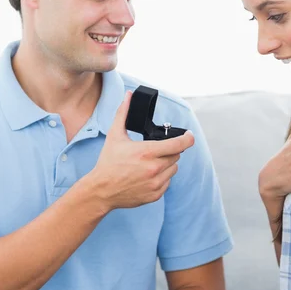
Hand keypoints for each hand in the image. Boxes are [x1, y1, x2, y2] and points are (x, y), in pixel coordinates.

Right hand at [88, 91, 194, 210]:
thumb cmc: (108, 162)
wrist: (101, 190)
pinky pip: (168, 182)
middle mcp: (154, 168)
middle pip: (176, 155)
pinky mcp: (155, 194)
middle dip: (169, 150)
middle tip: (156, 150)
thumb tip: (128, 95)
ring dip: (167, 163)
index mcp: (147, 152)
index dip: (188, 138)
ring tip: (151, 162)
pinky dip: (162, 177)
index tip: (189, 135)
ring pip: (173, 168)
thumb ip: (123, 113)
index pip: (179, 144)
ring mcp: (155, 183)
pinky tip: (148, 175)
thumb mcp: (115, 135)